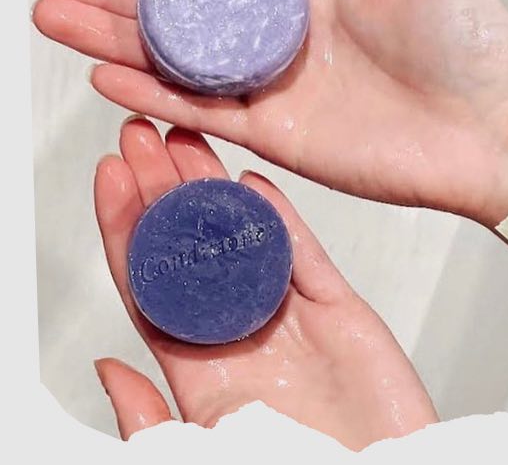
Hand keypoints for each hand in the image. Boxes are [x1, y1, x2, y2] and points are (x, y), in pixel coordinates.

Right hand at [29, 0, 507, 227]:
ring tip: (53, 16)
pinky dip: (154, 94)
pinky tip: (108, 74)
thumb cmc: (478, 45)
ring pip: (177, 59)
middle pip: (179, 5)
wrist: (497, 128)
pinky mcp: (282, 134)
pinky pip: (204, 110)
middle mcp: (285, 33)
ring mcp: (278, 85)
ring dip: (112, 39)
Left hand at [93, 117, 437, 446]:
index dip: (127, 228)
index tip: (111, 176)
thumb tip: (106, 370)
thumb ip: (153, 418)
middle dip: (162, 189)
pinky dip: (281, 217)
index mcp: (201, 367)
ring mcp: (291, 316)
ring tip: (188, 139)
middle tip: (143, 136)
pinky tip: (254, 182)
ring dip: (213, 188)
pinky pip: (307, 254)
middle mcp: (242, 331)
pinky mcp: (339, 310)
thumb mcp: (206, 450)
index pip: (150, 284)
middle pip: (192, 247)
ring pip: (245, 237)